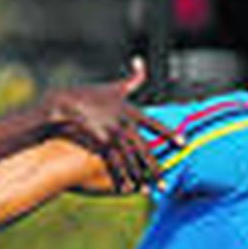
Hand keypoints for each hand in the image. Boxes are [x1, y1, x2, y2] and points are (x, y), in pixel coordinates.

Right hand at [45, 58, 183, 192]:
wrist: (64, 102)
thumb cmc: (89, 94)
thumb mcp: (114, 85)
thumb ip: (133, 77)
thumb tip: (141, 60)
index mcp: (130, 109)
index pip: (154, 124)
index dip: (169, 134)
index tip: (183, 143)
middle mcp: (124, 122)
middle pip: (144, 148)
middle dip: (156, 166)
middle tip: (166, 181)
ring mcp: (112, 134)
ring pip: (132, 159)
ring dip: (142, 176)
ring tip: (153, 189)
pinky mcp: (100, 143)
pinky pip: (115, 163)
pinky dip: (123, 176)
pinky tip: (130, 188)